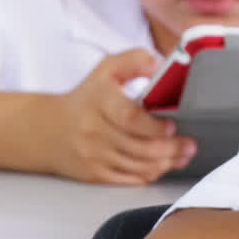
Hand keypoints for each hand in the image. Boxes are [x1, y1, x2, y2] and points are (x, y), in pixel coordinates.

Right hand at [40, 49, 195, 183]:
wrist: (48, 129)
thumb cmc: (88, 97)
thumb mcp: (108, 69)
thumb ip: (135, 60)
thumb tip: (159, 64)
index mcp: (99, 101)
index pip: (128, 117)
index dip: (153, 125)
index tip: (172, 126)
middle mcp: (93, 130)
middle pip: (138, 146)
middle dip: (170, 148)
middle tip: (190, 144)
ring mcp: (92, 155)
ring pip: (136, 165)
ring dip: (166, 162)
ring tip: (184, 155)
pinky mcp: (94, 173)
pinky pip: (128, 179)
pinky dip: (150, 173)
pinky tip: (164, 165)